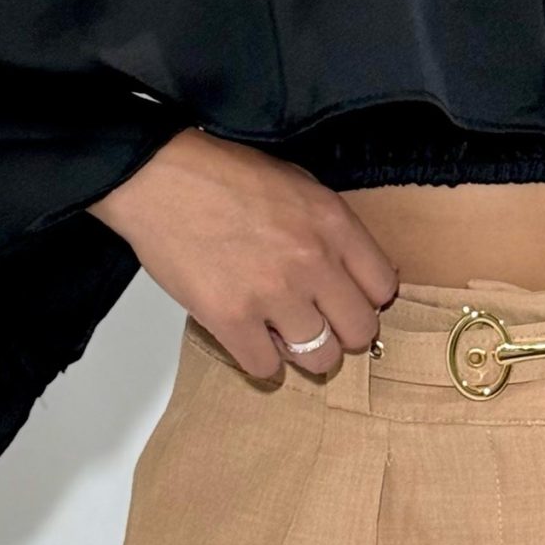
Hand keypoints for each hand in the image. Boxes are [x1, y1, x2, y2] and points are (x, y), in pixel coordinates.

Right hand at [85, 128, 399, 379]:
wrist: (160, 179)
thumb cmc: (223, 175)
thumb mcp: (298, 183)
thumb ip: (331, 228)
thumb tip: (353, 268)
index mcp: (333, 224)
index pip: (383, 287)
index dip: (367, 299)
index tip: (349, 300)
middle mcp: (313, 262)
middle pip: (360, 331)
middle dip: (344, 332)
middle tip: (321, 324)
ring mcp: (273, 294)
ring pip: (319, 358)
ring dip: (305, 352)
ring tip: (285, 336)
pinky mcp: (231, 319)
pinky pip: (266, 369)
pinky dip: (263, 363)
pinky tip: (253, 343)